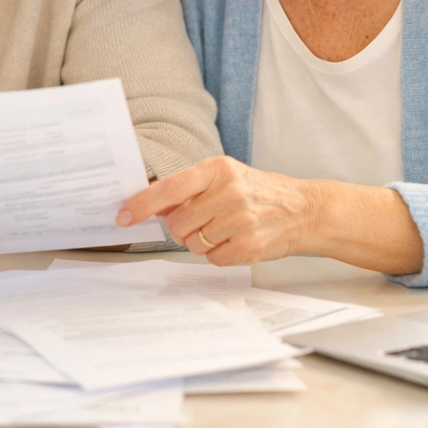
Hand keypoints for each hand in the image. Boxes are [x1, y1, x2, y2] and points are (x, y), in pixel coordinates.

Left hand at [116, 155, 315, 264]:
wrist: (304, 209)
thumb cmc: (259, 191)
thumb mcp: (226, 177)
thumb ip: (190, 189)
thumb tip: (153, 205)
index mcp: (218, 169)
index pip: (170, 188)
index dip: (142, 204)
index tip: (123, 216)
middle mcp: (228, 191)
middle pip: (177, 223)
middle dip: (182, 228)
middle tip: (203, 220)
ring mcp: (239, 220)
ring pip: (193, 243)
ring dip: (201, 241)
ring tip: (225, 228)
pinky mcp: (249, 246)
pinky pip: (213, 259)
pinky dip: (219, 254)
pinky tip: (236, 240)